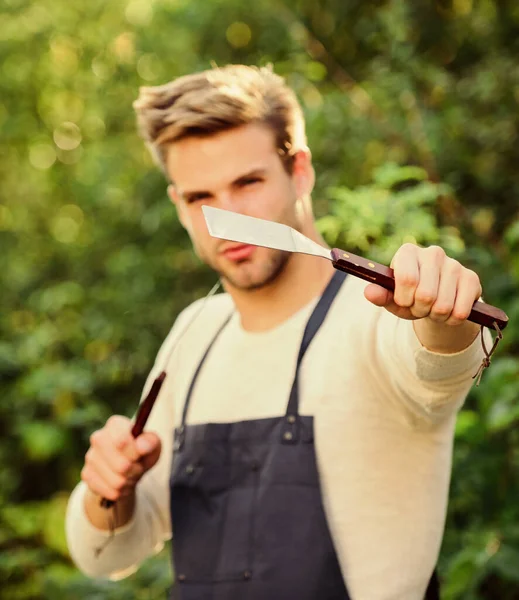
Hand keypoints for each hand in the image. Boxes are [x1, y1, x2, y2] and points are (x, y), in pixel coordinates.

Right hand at [81, 415, 161, 502]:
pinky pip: (110, 491)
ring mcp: (90, 456)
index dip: (135, 453)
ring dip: (129, 482)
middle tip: (138, 467)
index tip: (141, 455)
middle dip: (135, 471)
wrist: (127, 468)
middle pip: (122, 466)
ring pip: (117, 481)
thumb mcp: (153, 444)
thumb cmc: (142, 452)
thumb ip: (150, 442)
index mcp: (115, 424)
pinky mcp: (86, 474)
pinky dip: (121, 492)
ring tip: (131, 475)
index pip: (123, 442)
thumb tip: (141, 446)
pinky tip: (121, 483)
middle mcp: (98, 437)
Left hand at [364, 244, 481, 325]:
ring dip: (436, 316)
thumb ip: (380, 295)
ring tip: (433, 308)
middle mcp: (433, 253)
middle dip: (420, 309)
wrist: (437, 301)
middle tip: (419, 307)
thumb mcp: (392, 299)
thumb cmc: (409, 297)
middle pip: (426, 295)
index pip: (407, 279)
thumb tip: (369, 292)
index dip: (404, 299)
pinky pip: (460, 311)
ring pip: (444, 306)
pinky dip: (451, 320)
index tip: (404, 301)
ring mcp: (454, 264)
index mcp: (408, 252)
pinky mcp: (471, 278)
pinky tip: (449, 311)